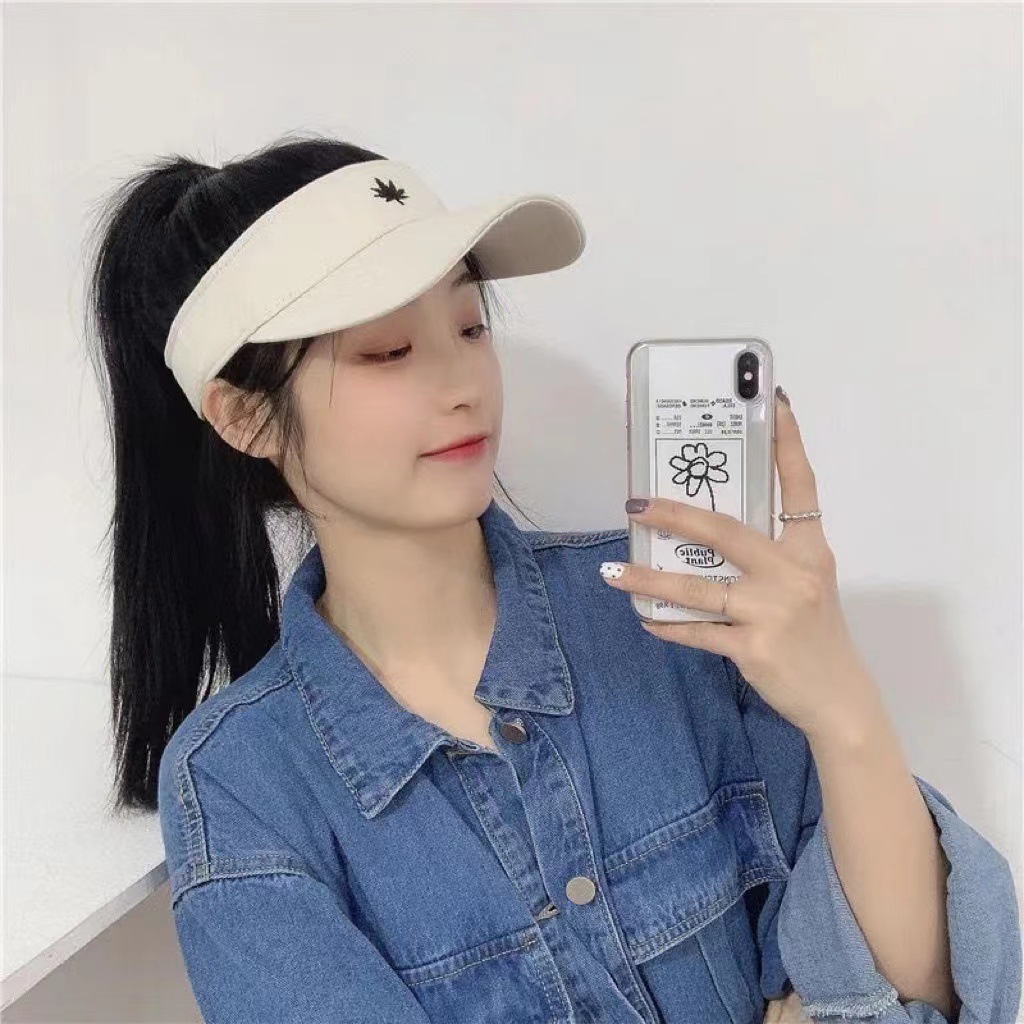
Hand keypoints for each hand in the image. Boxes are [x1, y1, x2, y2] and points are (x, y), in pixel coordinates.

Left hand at [601, 391, 878, 740]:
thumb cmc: (817, 634)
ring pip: (697, 588)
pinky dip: (668, 626)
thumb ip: (770, 555)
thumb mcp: (806, 584)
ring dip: (648, 580)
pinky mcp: (754, 648)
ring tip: (613, 573)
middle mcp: (793, 574)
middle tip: (636, 503)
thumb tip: (706, 530)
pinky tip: (646, 619)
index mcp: (809, 550)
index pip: (799, 485)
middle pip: (726, 532)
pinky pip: (698, 632)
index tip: (776, 402)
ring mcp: (773, 611)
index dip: (788, 443)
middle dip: (676, 514)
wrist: (839, 699)